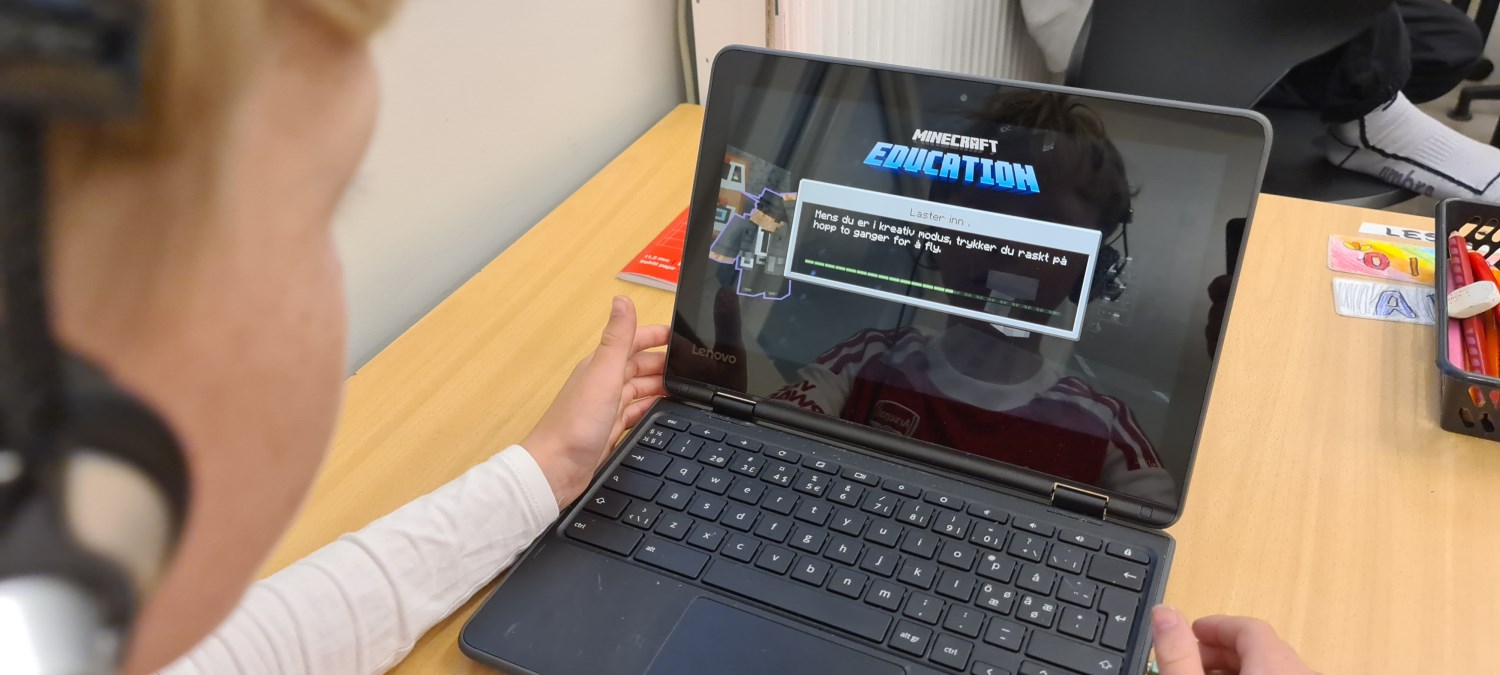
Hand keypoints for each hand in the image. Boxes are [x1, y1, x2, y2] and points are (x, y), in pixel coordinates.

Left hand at [523, 296, 668, 507]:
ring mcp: (607, 407)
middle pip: (641, 366)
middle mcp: (604, 383)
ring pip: (641, 390)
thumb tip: (622, 299)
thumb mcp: (603, 374)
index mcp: (602, 365)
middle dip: (666, 364)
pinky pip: (638, 413)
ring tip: (687, 389)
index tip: (681, 335)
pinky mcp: (611, 430)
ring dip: (663, 387)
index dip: (656, 336)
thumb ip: (617, 338)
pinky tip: (667, 412)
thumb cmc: (575, 423)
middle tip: (693, 368)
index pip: (633, 342)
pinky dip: (653, 409)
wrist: (557, 469)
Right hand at [1152, 606, 1316, 674]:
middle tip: (1192, 659)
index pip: (1249, 627)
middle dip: (1223, 649)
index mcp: (1276, 666)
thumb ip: (1179, 653)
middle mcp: (1302, 673)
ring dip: (1241, 666)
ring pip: (1276, 666)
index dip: (1216, 626)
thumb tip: (1164, 613)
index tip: (1191, 632)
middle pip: (1265, 646)